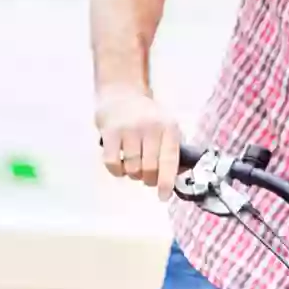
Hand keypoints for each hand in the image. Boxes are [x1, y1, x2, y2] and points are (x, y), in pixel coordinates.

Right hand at [95, 86, 181, 200]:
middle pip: (150, 169)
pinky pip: (113, 163)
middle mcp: (151, 127)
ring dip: (133, 174)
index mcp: (169, 127)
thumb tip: (178, 177)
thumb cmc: (147, 116)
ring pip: (132, 169)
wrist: (121, 92)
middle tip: (147, 177)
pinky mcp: (110, 131)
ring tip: (133, 166)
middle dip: (149, 179)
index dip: (166, 182)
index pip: (170, 161)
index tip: (163, 196)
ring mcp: (129, 129)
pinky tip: (120, 164)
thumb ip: (172, 150)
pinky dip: (116, 171)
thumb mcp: (166, 127)